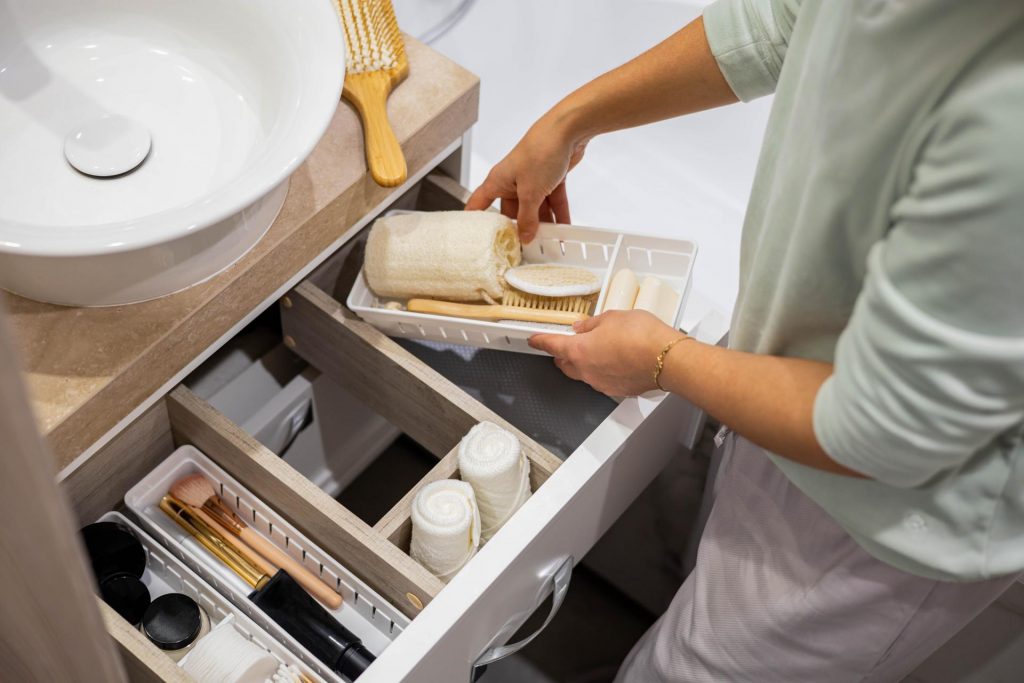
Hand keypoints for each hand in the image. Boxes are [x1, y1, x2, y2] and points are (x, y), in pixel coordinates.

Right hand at [465, 112, 588, 243]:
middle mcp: (513, 181)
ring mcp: (532, 180)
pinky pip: (552, 201)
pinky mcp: (550, 178)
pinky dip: (558, 214)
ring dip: (544, 224)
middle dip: (522, 229)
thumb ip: (528, 218)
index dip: (476, 221)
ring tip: (550, 243)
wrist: (568, 130)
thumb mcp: (530, 193)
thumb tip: (525, 236)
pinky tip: (564, 229)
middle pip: (513, 212)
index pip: (479, 204)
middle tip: (526, 248)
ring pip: (536, 208)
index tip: (477, 238)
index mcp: (498, 181)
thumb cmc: (540, 151)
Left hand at [529, 309, 684, 396]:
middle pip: (564, 363)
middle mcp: (586, 371)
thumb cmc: (643, 337)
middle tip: (565, 343)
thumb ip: (593, 323)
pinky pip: (601, 380)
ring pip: (583, 373)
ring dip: (583, 362)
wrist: (667, 360)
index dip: (540, 341)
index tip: (534, 340)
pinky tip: (613, 360)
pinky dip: (601, 370)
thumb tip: (584, 327)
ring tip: (596, 349)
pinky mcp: (617, 390)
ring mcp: (601, 383)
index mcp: (579, 351)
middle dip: (562, 354)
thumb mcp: (612, 318)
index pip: (551, 345)